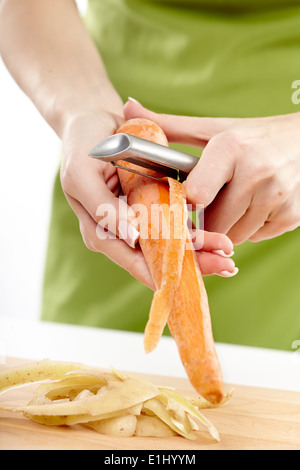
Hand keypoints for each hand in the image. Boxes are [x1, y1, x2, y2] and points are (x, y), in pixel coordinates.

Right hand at [60, 108, 236, 288]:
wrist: (91, 121)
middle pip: (159, 259)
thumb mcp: (82, 175)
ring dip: (200, 251)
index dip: (168, 269)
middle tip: (227, 264)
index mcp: (100, 233)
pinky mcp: (149, 208)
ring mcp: (136, 222)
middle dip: (194, 263)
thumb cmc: (83, 144)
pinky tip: (218, 241)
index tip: (201, 267)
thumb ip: (104, 209)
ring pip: (170, 247)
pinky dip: (195, 232)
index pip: (137, 262)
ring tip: (228, 254)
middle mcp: (119, 234)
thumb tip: (133, 239)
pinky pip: (174, 226)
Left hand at [124, 99, 299, 243]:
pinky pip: (254, 237)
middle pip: (213, 222)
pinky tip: (255, 205)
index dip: (187, 202)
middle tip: (213, 200)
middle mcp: (257, 173)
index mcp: (231, 148)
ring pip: (233, 235)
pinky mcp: (292, 216)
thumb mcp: (214, 129)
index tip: (187, 199)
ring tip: (236, 199)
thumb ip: (169, 125)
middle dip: (208, 217)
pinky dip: (249, 227)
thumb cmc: (253, 136)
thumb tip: (127, 106)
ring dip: (228, 225)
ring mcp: (278, 197)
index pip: (196, 195)